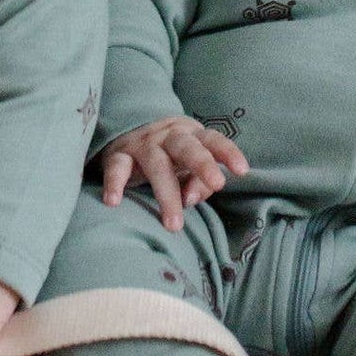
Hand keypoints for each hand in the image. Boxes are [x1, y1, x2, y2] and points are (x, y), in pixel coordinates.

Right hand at [100, 116, 249, 231]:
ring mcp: (142, 144)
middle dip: (202, 163)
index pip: (212, 139)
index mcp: (191, 136)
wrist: (125, 129)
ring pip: (156, 164)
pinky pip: (117, 168)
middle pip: (186, 146)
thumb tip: (191, 199)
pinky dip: (115, 183)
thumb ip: (198, 183)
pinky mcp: (118, 155)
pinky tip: (113, 201)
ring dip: (166, 193)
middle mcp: (168, 137)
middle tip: (217, 185)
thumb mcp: (187, 166)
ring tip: (174, 226)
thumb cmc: (168, 156)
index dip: (228, 152)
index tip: (242, 170)